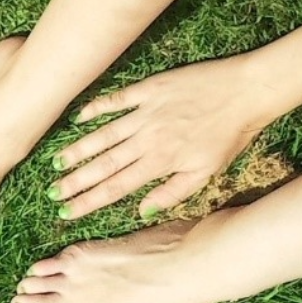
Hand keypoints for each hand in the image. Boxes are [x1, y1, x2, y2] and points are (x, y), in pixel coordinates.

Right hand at [52, 56, 277, 218]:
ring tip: (56, 163)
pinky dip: (96, 108)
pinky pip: (117, 99)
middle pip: (103, 164)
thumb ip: (172, 193)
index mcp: (160, 163)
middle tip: (52, 193)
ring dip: (78, 150)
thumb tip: (142, 211)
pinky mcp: (150, 89)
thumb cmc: (231, 135)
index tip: (67, 213)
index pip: (116, 188)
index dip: (89, 202)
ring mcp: (146, 112)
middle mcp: (147, 139)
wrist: (249, 91)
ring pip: (104, 134)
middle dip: (75, 181)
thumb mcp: (206, 173)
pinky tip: (79, 118)